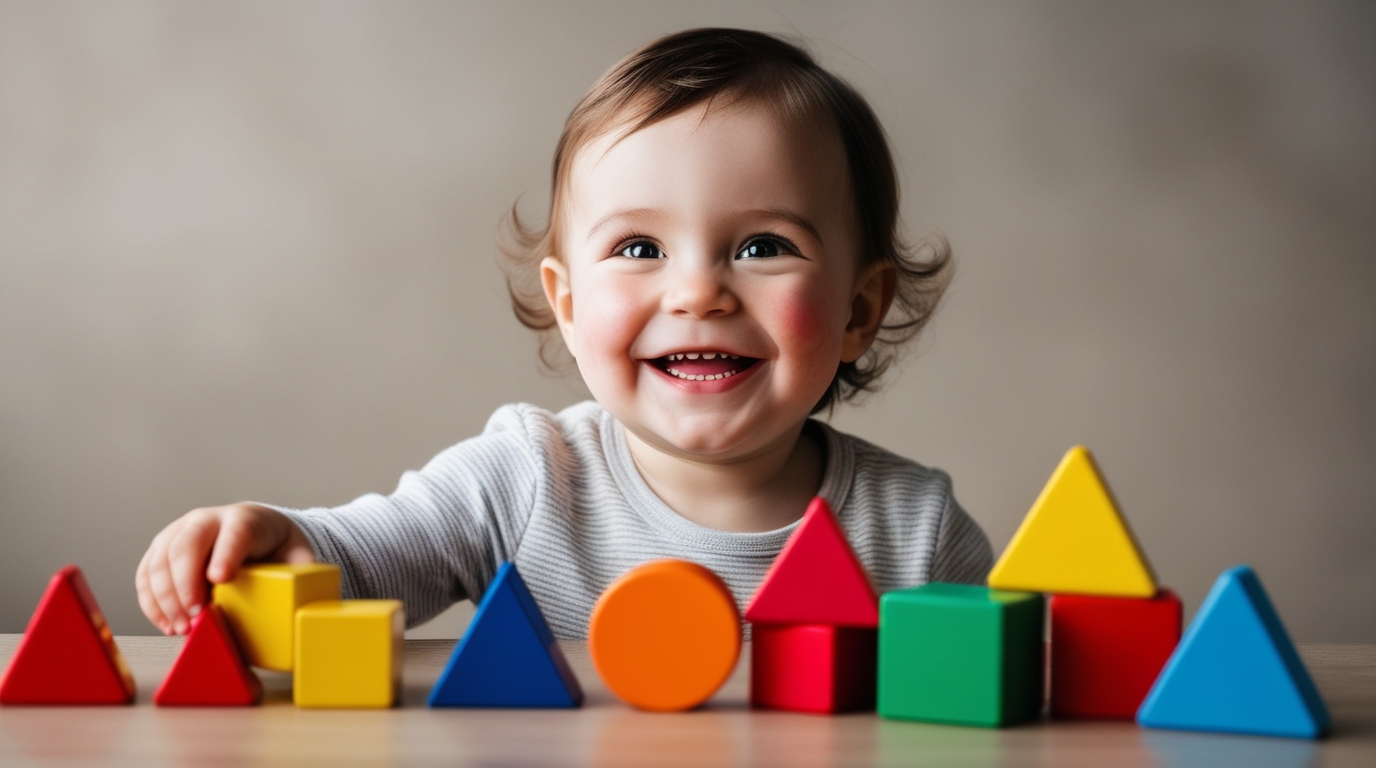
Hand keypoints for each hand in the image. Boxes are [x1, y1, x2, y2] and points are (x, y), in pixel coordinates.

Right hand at [135, 503, 314, 634]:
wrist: (255, 528)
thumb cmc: (275, 544)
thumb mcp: (296, 553)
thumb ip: (302, 571)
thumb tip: (306, 598)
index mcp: (244, 519)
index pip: (234, 534)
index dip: (225, 555)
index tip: (220, 579)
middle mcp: (206, 520)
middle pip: (186, 545)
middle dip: (185, 584)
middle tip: (195, 617)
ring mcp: (179, 532)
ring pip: (160, 560)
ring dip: (165, 599)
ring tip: (180, 629)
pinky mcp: (161, 549)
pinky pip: (146, 574)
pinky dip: (151, 602)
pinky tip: (166, 624)